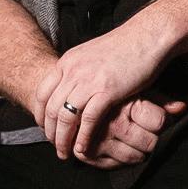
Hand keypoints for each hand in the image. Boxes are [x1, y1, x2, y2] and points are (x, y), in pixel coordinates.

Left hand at [32, 11, 175, 158]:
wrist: (147, 36)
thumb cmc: (124, 48)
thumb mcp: (91, 55)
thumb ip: (78, 70)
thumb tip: (71, 87)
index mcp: (67, 62)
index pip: (41, 93)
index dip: (40, 114)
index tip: (45, 129)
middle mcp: (72, 71)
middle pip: (51, 108)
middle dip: (50, 131)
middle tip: (53, 146)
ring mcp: (88, 80)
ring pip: (66, 116)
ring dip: (63, 138)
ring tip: (65, 153)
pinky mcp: (107, 90)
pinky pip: (88, 119)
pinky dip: (83, 137)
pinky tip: (83, 148)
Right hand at [67, 95, 186, 169]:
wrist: (66, 88)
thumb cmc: (105, 88)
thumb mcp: (132, 88)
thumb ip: (158, 99)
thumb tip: (183, 107)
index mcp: (125, 103)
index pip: (159, 122)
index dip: (165, 124)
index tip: (162, 123)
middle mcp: (112, 123)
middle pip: (149, 142)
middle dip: (153, 141)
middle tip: (151, 137)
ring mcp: (99, 139)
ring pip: (133, 156)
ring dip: (139, 153)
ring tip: (138, 145)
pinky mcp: (85, 151)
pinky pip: (112, 165)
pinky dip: (120, 161)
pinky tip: (121, 151)